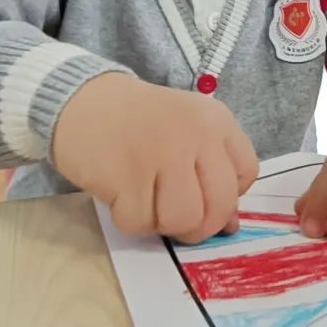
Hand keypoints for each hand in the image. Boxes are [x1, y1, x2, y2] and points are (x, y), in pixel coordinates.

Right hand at [53, 74, 258, 241]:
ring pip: (183, 220)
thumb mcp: (186, 131)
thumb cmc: (138, 121)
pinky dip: (130, 219)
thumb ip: (212, 172)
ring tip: (146, 202)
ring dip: (163, 224)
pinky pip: (141, 223)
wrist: (80, 99)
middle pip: (219, 206)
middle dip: (199, 224)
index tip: (202, 192)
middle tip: (175, 216)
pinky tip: (121, 197)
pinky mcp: (126, 176)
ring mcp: (161, 154)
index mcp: (215, 120)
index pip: (246, 174)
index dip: (227, 195)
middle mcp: (195, 134)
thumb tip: (230, 227)